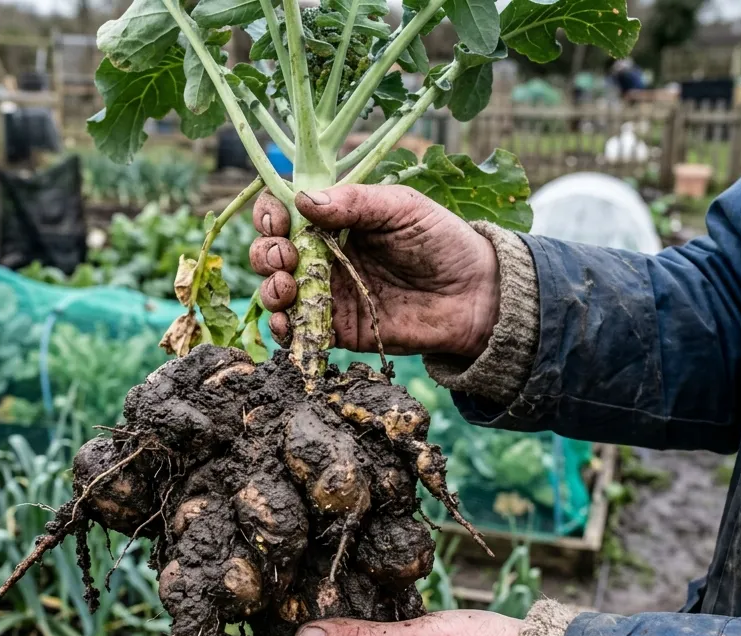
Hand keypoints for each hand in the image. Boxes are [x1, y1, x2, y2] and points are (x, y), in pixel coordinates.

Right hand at [250, 185, 500, 358]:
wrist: (474, 295)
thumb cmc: (442, 241)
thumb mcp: (401, 208)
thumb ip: (355, 202)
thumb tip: (304, 200)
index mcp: (336, 220)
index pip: (286, 212)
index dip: (271, 214)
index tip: (278, 219)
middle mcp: (324, 255)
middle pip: (273, 253)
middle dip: (267, 253)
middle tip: (286, 256)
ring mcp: (329, 293)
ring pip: (278, 292)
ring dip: (270, 289)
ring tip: (287, 287)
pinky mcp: (339, 329)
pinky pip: (299, 330)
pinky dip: (283, 328)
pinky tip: (286, 321)